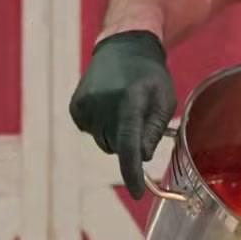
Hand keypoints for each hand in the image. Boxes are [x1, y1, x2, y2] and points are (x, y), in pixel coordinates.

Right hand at [68, 31, 176, 198]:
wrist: (123, 47)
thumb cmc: (150, 76)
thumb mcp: (164, 100)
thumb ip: (153, 131)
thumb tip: (141, 158)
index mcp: (128, 101)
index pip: (129, 146)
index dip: (133, 173)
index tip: (139, 193)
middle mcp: (102, 104)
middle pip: (116, 147)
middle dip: (129, 143)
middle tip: (138, 118)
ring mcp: (85, 105)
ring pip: (103, 142)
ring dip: (115, 135)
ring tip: (123, 108)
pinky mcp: (76, 108)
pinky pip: (91, 132)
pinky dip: (102, 127)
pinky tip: (108, 107)